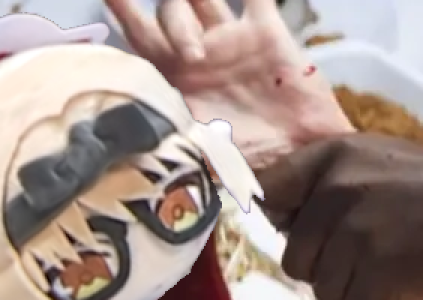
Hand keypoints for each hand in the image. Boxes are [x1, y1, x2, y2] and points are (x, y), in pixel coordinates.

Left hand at [104, 0, 352, 166]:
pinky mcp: (267, 32)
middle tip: (193, 56)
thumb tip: (126, 109)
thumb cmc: (241, 161)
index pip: (140, 36)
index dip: (123, 10)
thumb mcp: (192, 146)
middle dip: (171, 16)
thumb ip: (164, 120)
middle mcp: (198, 52)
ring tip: (198, 16)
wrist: (298, 160)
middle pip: (170, 9)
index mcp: (174, 77)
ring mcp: (231, 39)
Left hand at [257, 133, 422, 299]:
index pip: (265, 190)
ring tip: (382, 278)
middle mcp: (335, 190)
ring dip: (349, 294)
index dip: (273, 217)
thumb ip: (324, 179)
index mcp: (330, 158)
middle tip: (359, 264)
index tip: (292, 230)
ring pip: (322, 289)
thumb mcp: (374, 159)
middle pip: (293, 257)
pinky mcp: (379, 271)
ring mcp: (356, 232)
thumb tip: (263, 204)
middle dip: (322, 269)